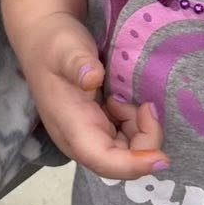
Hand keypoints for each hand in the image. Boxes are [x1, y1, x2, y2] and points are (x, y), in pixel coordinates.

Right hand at [17, 10, 167, 180]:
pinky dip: (135, 125)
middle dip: (145, 142)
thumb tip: (92, 78)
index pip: (103, 160)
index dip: (133, 165)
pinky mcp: (97, 127)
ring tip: (132, 100)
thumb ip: (78, 63)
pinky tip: (124, 101)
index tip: (161, 159)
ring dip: (140, 131)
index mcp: (71, 127)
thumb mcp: (66, 49)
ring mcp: (90, 135)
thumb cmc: (54, 45)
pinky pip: (124, 139)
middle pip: (120, 162)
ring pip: (126, 152)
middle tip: (148, 107)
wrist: (42, 39)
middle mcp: (80, 139)